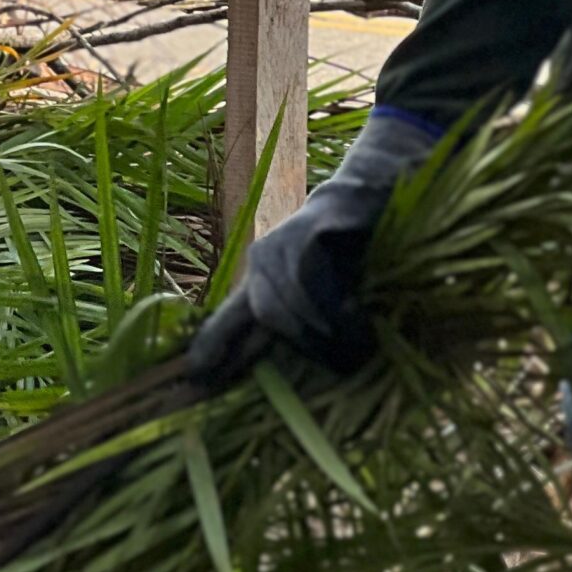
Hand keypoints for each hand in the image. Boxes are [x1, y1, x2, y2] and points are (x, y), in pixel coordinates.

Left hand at [184, 112, 435, 386]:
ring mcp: (284, 240)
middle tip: (347, 362)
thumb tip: (308, 373)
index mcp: (262, 281)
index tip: (194, 379)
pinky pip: (314, 277)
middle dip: (308, 346)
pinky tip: (357, 312)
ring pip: (292, 302)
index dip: (212, 348)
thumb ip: (309, 326)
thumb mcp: (329, 296)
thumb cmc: (356, 253)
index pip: (228, 320)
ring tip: (359, 344)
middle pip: (269, 317)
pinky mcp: (312, 227)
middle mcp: (263, 259)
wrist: (377, 192)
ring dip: (326, 332)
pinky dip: (337, 305)